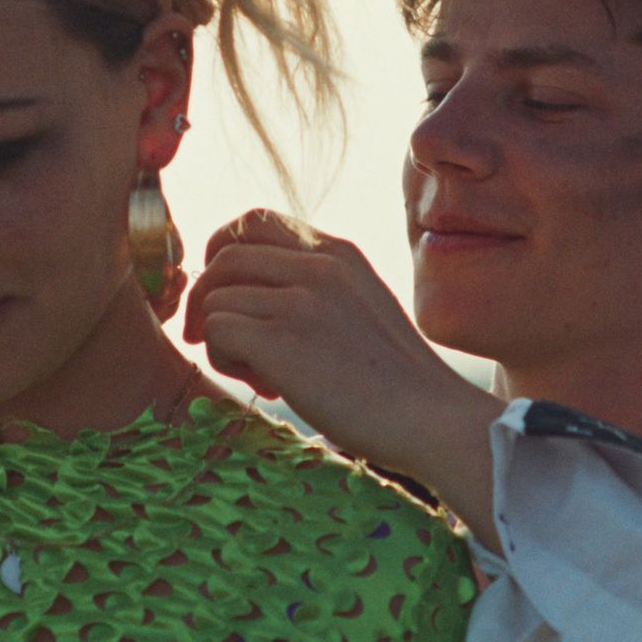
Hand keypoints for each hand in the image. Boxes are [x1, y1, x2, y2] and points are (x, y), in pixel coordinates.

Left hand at [182, 209, 502, 480]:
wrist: (434, 419)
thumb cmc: (402, 382)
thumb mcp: (366, 307)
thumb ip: (323, 289)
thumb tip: (262, 297)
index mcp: (339, 252)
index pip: (255, 221)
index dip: (224, 253)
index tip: (228, 294)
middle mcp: (319, 265)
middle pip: (224, 253)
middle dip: (207, 296)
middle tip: (220, 340)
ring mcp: (300, 299)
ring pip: (214, 297)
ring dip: (220, 338)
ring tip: (260, 375)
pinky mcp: (283, 340)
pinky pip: (217, 330)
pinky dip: (225, 360)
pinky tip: (265, 387)